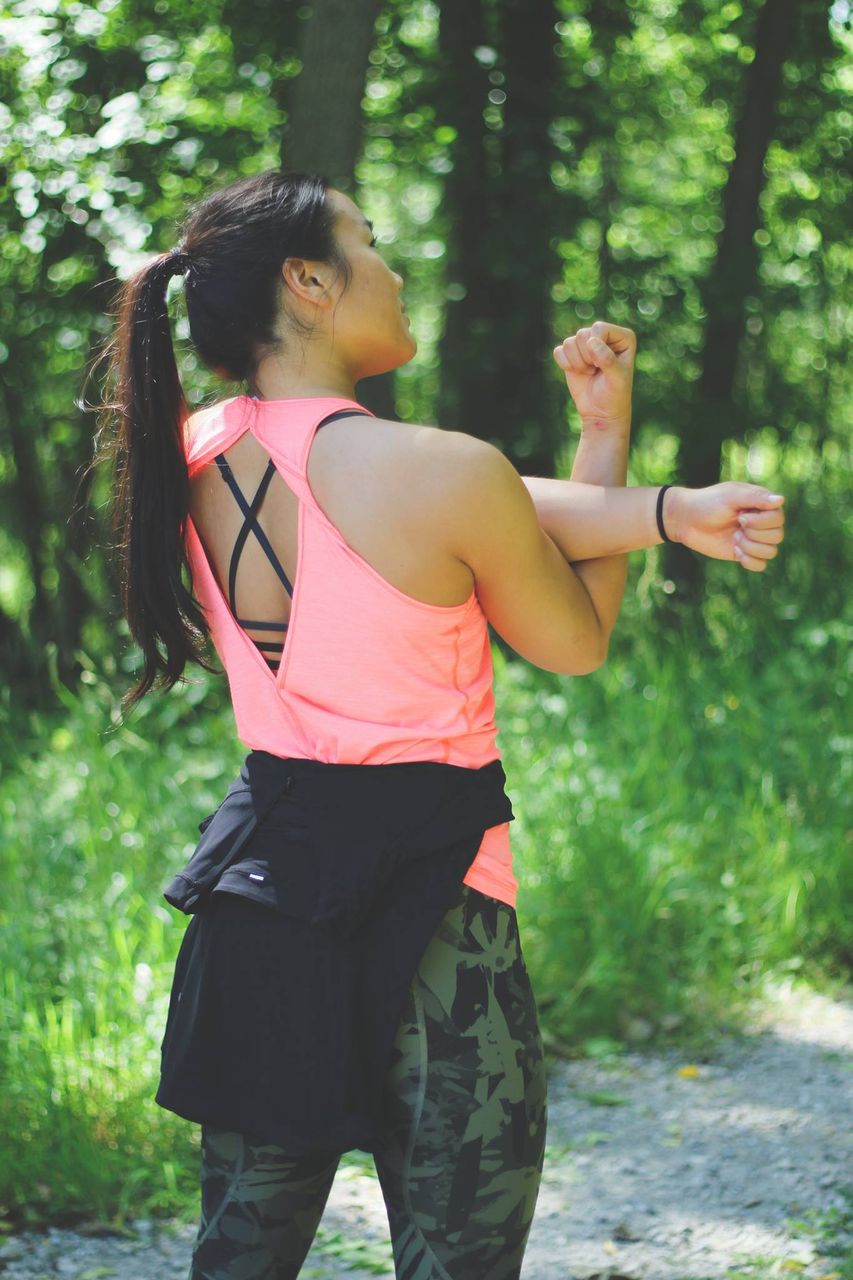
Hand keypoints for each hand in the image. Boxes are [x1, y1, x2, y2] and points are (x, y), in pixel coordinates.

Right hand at [553, 321, 635, 427]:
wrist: (601, 411)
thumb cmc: (615, 395)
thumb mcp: (617, 379)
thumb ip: (608, 360)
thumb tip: (591, 342)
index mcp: (622, 337)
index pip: (599, 328)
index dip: (596, 347)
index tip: (603, 365)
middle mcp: (604, 336)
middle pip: (583, 334)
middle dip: (586, 357)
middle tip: (596, 370)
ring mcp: (586, 343)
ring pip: (569, 342)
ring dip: (577, 363)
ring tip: (589, 372)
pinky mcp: (571, 353)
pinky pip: (559, 351)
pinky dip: (565, 364)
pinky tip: (578, 372)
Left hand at [669, 483, 785, 571]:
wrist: (686, 520)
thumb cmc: (707, 503)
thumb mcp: (731, 496)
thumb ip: (756, 498)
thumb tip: (781, 501)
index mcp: (762, 505)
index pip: (778, 518)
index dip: (761, 522)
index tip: (741, 516)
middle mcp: (762, 522)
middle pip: (777, 536)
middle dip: (754, 534)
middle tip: (736, 526)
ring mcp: (754, 539)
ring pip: (771, 552)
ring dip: (750, 547)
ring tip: (734, 539)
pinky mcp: (745, 553)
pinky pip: (761, 565)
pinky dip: (750, 561)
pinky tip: (735, 551)